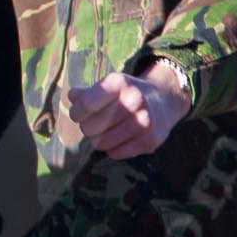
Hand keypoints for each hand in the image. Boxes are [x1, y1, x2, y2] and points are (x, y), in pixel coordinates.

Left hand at [69, 63, 191, 159]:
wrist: (164, 101)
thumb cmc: (128, 93)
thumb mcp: (109, 85)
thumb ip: (87, 92)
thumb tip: (72, 97)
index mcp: (119, 83)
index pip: (85, 105)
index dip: (76, 113)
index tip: (78, 115)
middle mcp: (134, 100)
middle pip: (90, 127)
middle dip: (87, 128)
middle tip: (94, 124)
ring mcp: (144, 122)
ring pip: (101, 143)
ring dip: (98, 140)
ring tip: (105, 132)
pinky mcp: (149, 141)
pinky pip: (115, 153)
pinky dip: (112, 149)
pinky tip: (118, 139)